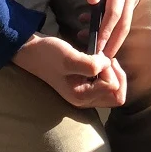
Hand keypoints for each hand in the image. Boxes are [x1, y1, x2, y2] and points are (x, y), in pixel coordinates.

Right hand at [13, 34, 127, 107]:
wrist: (33, 52)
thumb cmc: (48, 54)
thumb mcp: (68, 58)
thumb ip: (90, 65)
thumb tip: (107, 65)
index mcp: (82, 97)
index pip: (113, 88)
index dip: (110, 70)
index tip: (98, 56)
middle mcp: (85, 99)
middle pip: (117, 95)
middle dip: (117, 75)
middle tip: (107, 59)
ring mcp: (85, 93)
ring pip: (113, 90)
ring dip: (113, 72)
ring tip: (102, 58)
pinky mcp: (85, 85)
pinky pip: (106, 83)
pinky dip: (107, 71)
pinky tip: (98, 58)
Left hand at [78, 0, 140, 58]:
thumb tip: (93, 0)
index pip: (115, 12)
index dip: (106, 30)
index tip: (98, 45)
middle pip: (124, 23)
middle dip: (114, 43)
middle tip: (104, 59)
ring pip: (124, 23)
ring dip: (111, 37)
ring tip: (96, 48)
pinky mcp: (129, 0)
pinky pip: (121, 17)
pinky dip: (109, 27)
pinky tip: (92, 30)